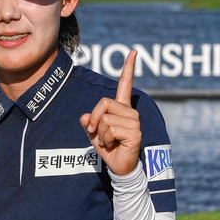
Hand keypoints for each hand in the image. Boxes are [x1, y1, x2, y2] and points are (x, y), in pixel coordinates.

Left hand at [80, 49, 140, 175]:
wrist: (119, 167)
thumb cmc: (108, 148)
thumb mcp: (94, 133)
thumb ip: (88, 122)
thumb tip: (85, 117)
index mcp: (122, 108)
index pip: (125, 85)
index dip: (128, 69)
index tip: (133, 52)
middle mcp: (130, 112)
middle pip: (103, 102)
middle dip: (94, 119)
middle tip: (95, 132)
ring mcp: (134, 121)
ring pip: (105, 118)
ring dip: (100, 134)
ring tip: (108, 142)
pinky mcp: (135, 132)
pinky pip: (110, 129)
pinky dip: (105, 139)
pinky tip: (113, 145)